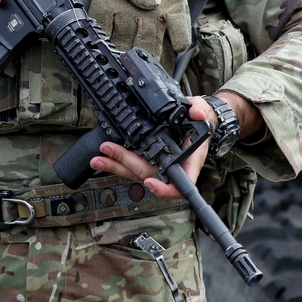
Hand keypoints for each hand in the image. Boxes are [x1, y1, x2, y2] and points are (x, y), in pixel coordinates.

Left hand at [88, 96, 217, 199]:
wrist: (196, 124)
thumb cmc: (201, 123)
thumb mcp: (203, 114)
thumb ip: (200, 112)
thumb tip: (198, 114)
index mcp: (189, 163)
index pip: (179, 185)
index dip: (164, 189)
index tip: (150, 182)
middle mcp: (172, 169)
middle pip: (148, 174)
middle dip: (126, 163)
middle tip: (109, 150)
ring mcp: (158, 168)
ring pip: (135, 173)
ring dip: (115, 166)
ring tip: (98, 159)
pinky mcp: (147, 163)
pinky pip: (131, 168)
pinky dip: (116, 163)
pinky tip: (102, 158)